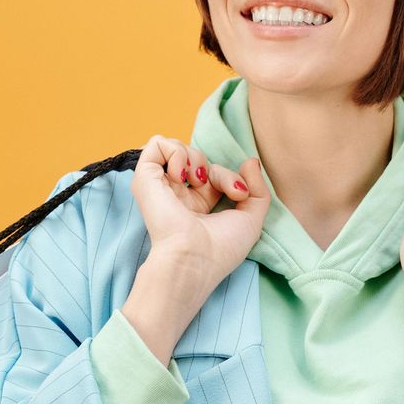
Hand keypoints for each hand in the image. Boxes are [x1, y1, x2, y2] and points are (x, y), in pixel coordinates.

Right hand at [128, 133, 268, 292]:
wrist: (193, 259)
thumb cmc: (220, 249)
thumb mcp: (251, 219)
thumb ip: (258, 189)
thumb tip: (249, 161)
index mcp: (197, 206)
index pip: (213, 175)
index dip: (229, 177)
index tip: (239, 194)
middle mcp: (177, 196)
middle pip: (197, 160)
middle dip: (215, 168)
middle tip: (215, 187)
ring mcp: (160, 187)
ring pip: (176, 148)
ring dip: (193, 156)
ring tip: (195, 180)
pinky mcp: (145, 179)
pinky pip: (156, 144)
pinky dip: (174, 151)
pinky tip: (180, 174)